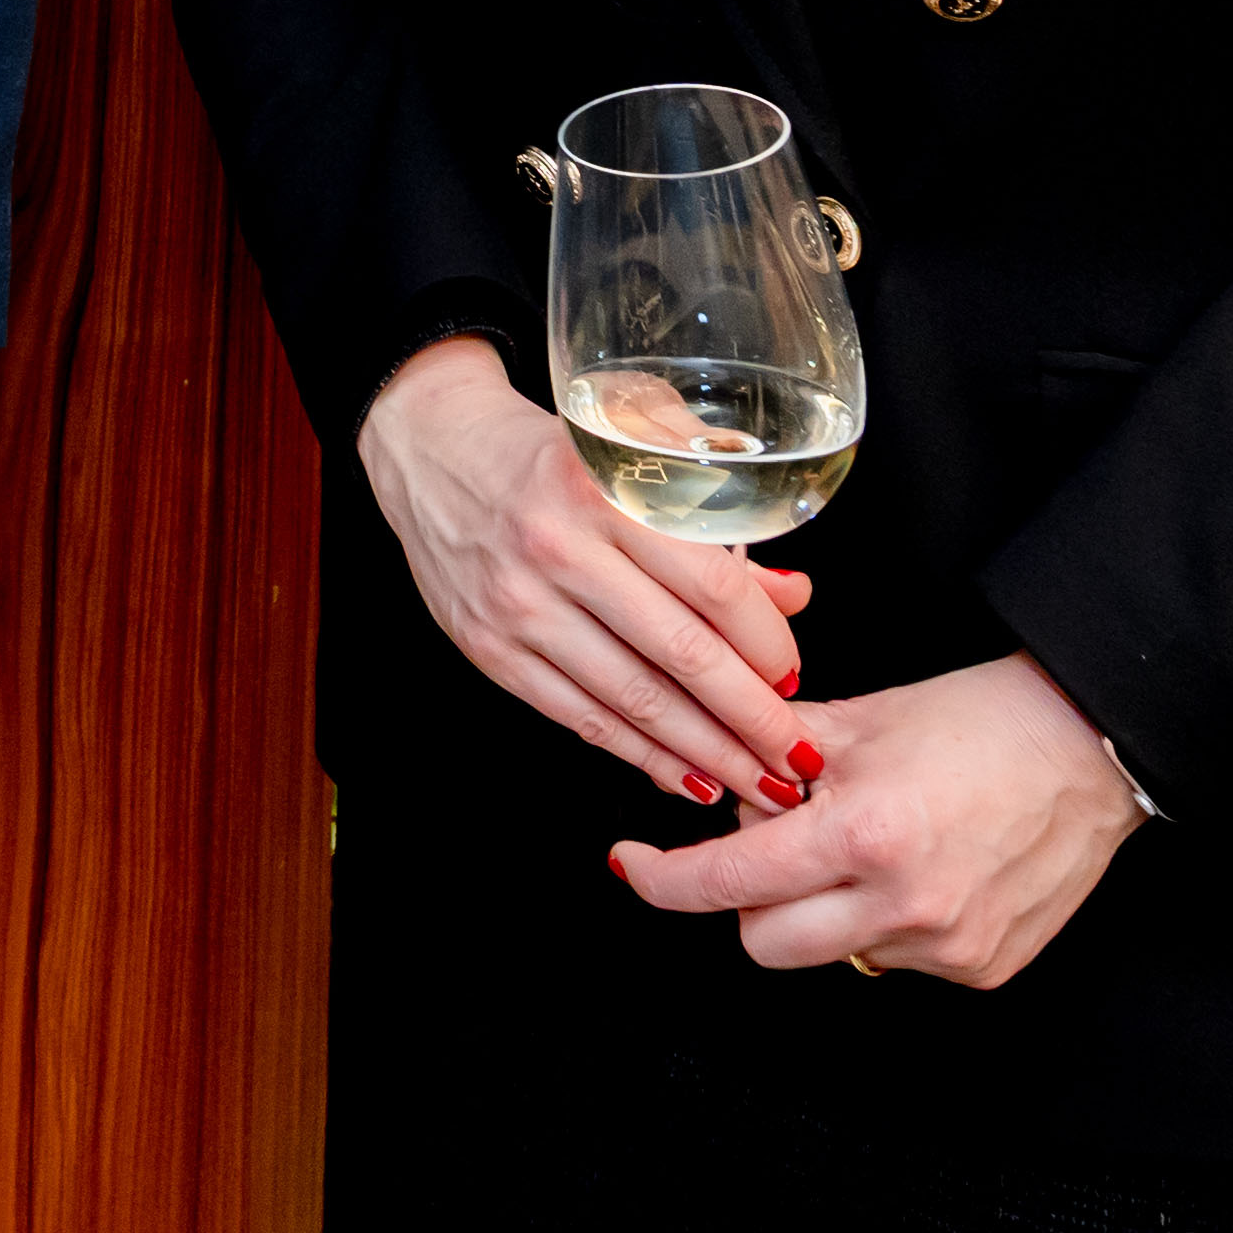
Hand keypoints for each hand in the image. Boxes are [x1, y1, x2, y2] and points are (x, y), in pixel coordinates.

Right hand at [355, 335, 819, 811]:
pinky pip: (581, 718)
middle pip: (681, 655)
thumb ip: (715, 521)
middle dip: (752, 719)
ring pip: (634, 701)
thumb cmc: (548, 451)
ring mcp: (518, 605)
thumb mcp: (635, 451)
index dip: (765, 642)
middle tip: (799, 757)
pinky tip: (686, 776)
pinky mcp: (490, 648)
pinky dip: (641, 756)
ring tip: (759, 782)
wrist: (433, 450)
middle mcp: (557, 548)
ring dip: (706, 753)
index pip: (709, 585)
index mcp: (602, 488)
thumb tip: (792, 596)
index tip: (794, 673)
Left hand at [612, 652, 1143, 983]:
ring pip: (832, 951)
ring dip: (825, 908)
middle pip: (765, 942)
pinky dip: (885, 920)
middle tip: (774, 846)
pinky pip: (896, 959)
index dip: (665, 880)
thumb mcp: (857, 723)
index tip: (632, 867)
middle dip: (748, 899)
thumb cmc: (977, 721)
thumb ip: (777, 764)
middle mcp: (905, 904)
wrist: (1087, 748)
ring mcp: (948, 946)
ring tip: (871, 843)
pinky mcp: (983, 968)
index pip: (729, 881)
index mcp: (863, 835)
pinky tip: (919, 868)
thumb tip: (726, 796)